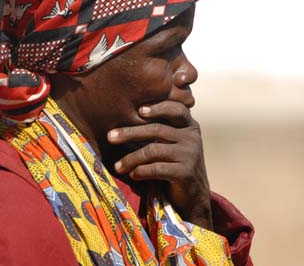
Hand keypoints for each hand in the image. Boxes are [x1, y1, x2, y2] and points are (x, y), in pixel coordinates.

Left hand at [107, 100, 212, 229]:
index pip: (176, 109)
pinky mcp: (185, 173)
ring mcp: (190, 155)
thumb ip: (161, 128)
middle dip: (130, 132)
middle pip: (157, 129)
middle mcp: (192, 138)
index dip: (158, 107)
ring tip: (117, 166)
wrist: (193, 195)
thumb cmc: (176, 164)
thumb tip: (127, 114)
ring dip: (131, 158)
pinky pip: (156, 169)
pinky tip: (132, 174)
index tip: (139, 110)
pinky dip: (140, 171)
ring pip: (153, 150)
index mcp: (190, 126)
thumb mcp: (173, 143)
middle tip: (110, 137)